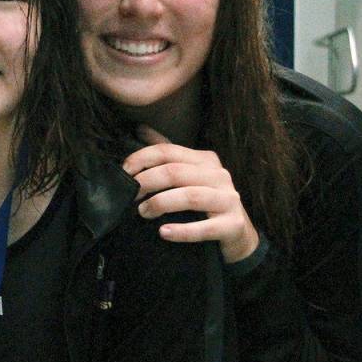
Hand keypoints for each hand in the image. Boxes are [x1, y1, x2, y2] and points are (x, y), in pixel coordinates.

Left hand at [122, 126, 258, 263]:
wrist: (237, 233)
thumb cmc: (205, 202)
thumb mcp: (189, 174)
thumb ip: (167, 154)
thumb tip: (140, 128)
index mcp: (205, 160)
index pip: (168, 151)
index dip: (142, 159)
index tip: (124, 172)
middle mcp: (219, 175)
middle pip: (175, 172)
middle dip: (147, 181)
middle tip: (130, 195)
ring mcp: (228, 200)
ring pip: (190, 196)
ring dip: (160, 203)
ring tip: (143, 212)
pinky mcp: (233, 225)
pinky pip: (204, 228)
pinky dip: (182, 231)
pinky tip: (164, 232)